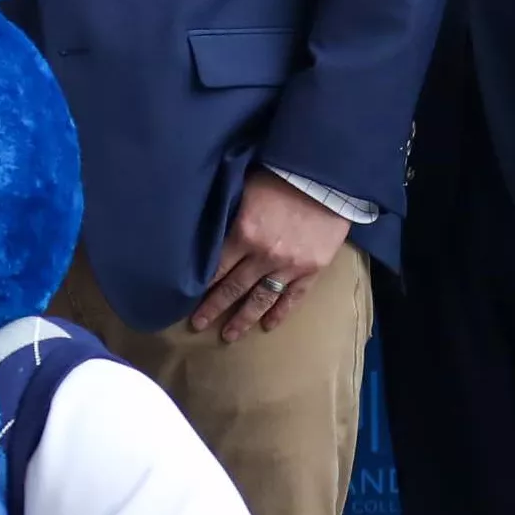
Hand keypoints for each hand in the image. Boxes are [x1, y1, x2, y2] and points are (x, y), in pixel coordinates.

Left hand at [187, 170, 352, 337]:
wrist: (328, 180)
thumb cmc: (282, 178)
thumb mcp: (246, 190)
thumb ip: (230, 215)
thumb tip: (209, 232)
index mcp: (244, 233)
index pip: (216, 268)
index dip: (201, 285)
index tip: (186, 298)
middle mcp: (263, 255)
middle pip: (233, 288)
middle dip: (213, 308)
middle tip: (198, 325)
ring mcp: (289, 266)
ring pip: (261, 299)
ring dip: (243, 319)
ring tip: (228, 336)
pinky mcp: (311, 270)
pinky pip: (292, 297)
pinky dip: (280, 312)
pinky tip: (267, 325)